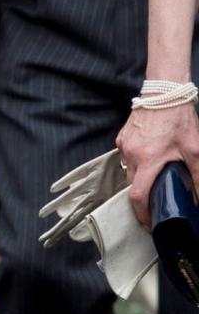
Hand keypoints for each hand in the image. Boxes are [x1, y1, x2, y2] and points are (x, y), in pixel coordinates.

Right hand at [117, 104, 198, 226]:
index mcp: (147, 160)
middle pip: (133, 185)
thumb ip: (198, 176)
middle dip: (144, 194)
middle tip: (158, 197)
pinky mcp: (122, 137)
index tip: (149, 223)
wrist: (164, 91)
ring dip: (141, 176)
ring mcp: (124, 145)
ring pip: (129, 170)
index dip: (142, 214)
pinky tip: (150, 154)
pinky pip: (127, 156)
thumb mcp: (195, 149)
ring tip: (156, 173)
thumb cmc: (179, 118)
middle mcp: (131, 154)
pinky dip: (137, 161)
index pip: (138, 196)